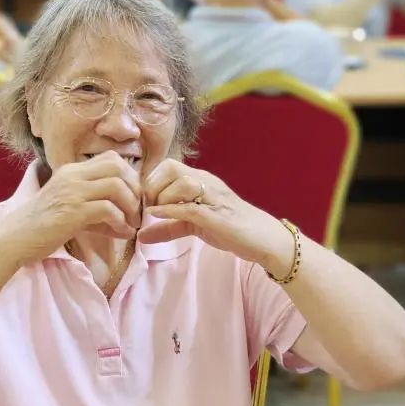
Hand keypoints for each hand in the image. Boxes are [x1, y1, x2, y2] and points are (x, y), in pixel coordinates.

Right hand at [1, 152, 141, 265]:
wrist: (14, 238)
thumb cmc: (42, 226)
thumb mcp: (70, 209)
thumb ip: (96, 211)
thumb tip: (126, 223)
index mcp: (71, 171)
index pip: (111, 158)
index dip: (130, 175)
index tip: (133, 196)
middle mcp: (72, 176)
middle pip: (118, 166)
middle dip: (135, 187)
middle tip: (136, 209)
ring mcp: (72, 192)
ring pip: (116, 185)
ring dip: (131, 205)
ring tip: (131, 222)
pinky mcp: (72, 212)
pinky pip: (107, 209)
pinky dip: (120, 222)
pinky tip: (122, 232)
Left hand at [138, 160, 294, 275]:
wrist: (264, 240)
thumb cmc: (231, 228)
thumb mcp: (194, 226)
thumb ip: (168, 228)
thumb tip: (140, 236)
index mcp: (201, 180)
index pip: (168, 165)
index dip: (151, 180)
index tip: (144, 201)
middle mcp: (207, 183)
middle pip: (171, 168)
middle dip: (152, 186)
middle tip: (148, 207)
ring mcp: (214, 197)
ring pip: (181, 183)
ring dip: (162, 198)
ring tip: (156, 212)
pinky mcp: (218, 215)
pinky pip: (190, 207)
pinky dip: (170, 210)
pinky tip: (157, 214)